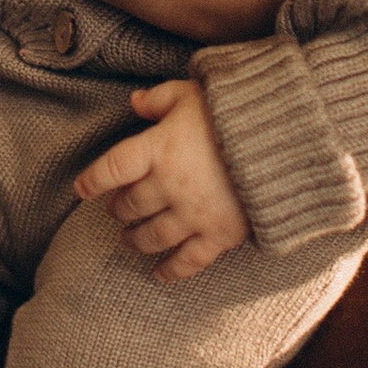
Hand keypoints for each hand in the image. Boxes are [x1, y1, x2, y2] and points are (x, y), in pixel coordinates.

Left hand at [77, 80, 249, 278]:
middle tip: (116, 210)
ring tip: (128, 241)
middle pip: (130, 205)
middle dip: (119, 209)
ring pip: (151, 236)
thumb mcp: (193, 93)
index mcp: (157, 149)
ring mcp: (192, 214)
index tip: (82, 189)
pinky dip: (171, 271)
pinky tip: (159, 274)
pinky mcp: (218, 234)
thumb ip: (160, 98)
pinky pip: (187, 261)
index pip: (111, 169)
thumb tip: (134, 102)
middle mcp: (168, 186)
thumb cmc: (236, 110)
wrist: (285, 141)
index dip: (92, 180)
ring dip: (135, 241)